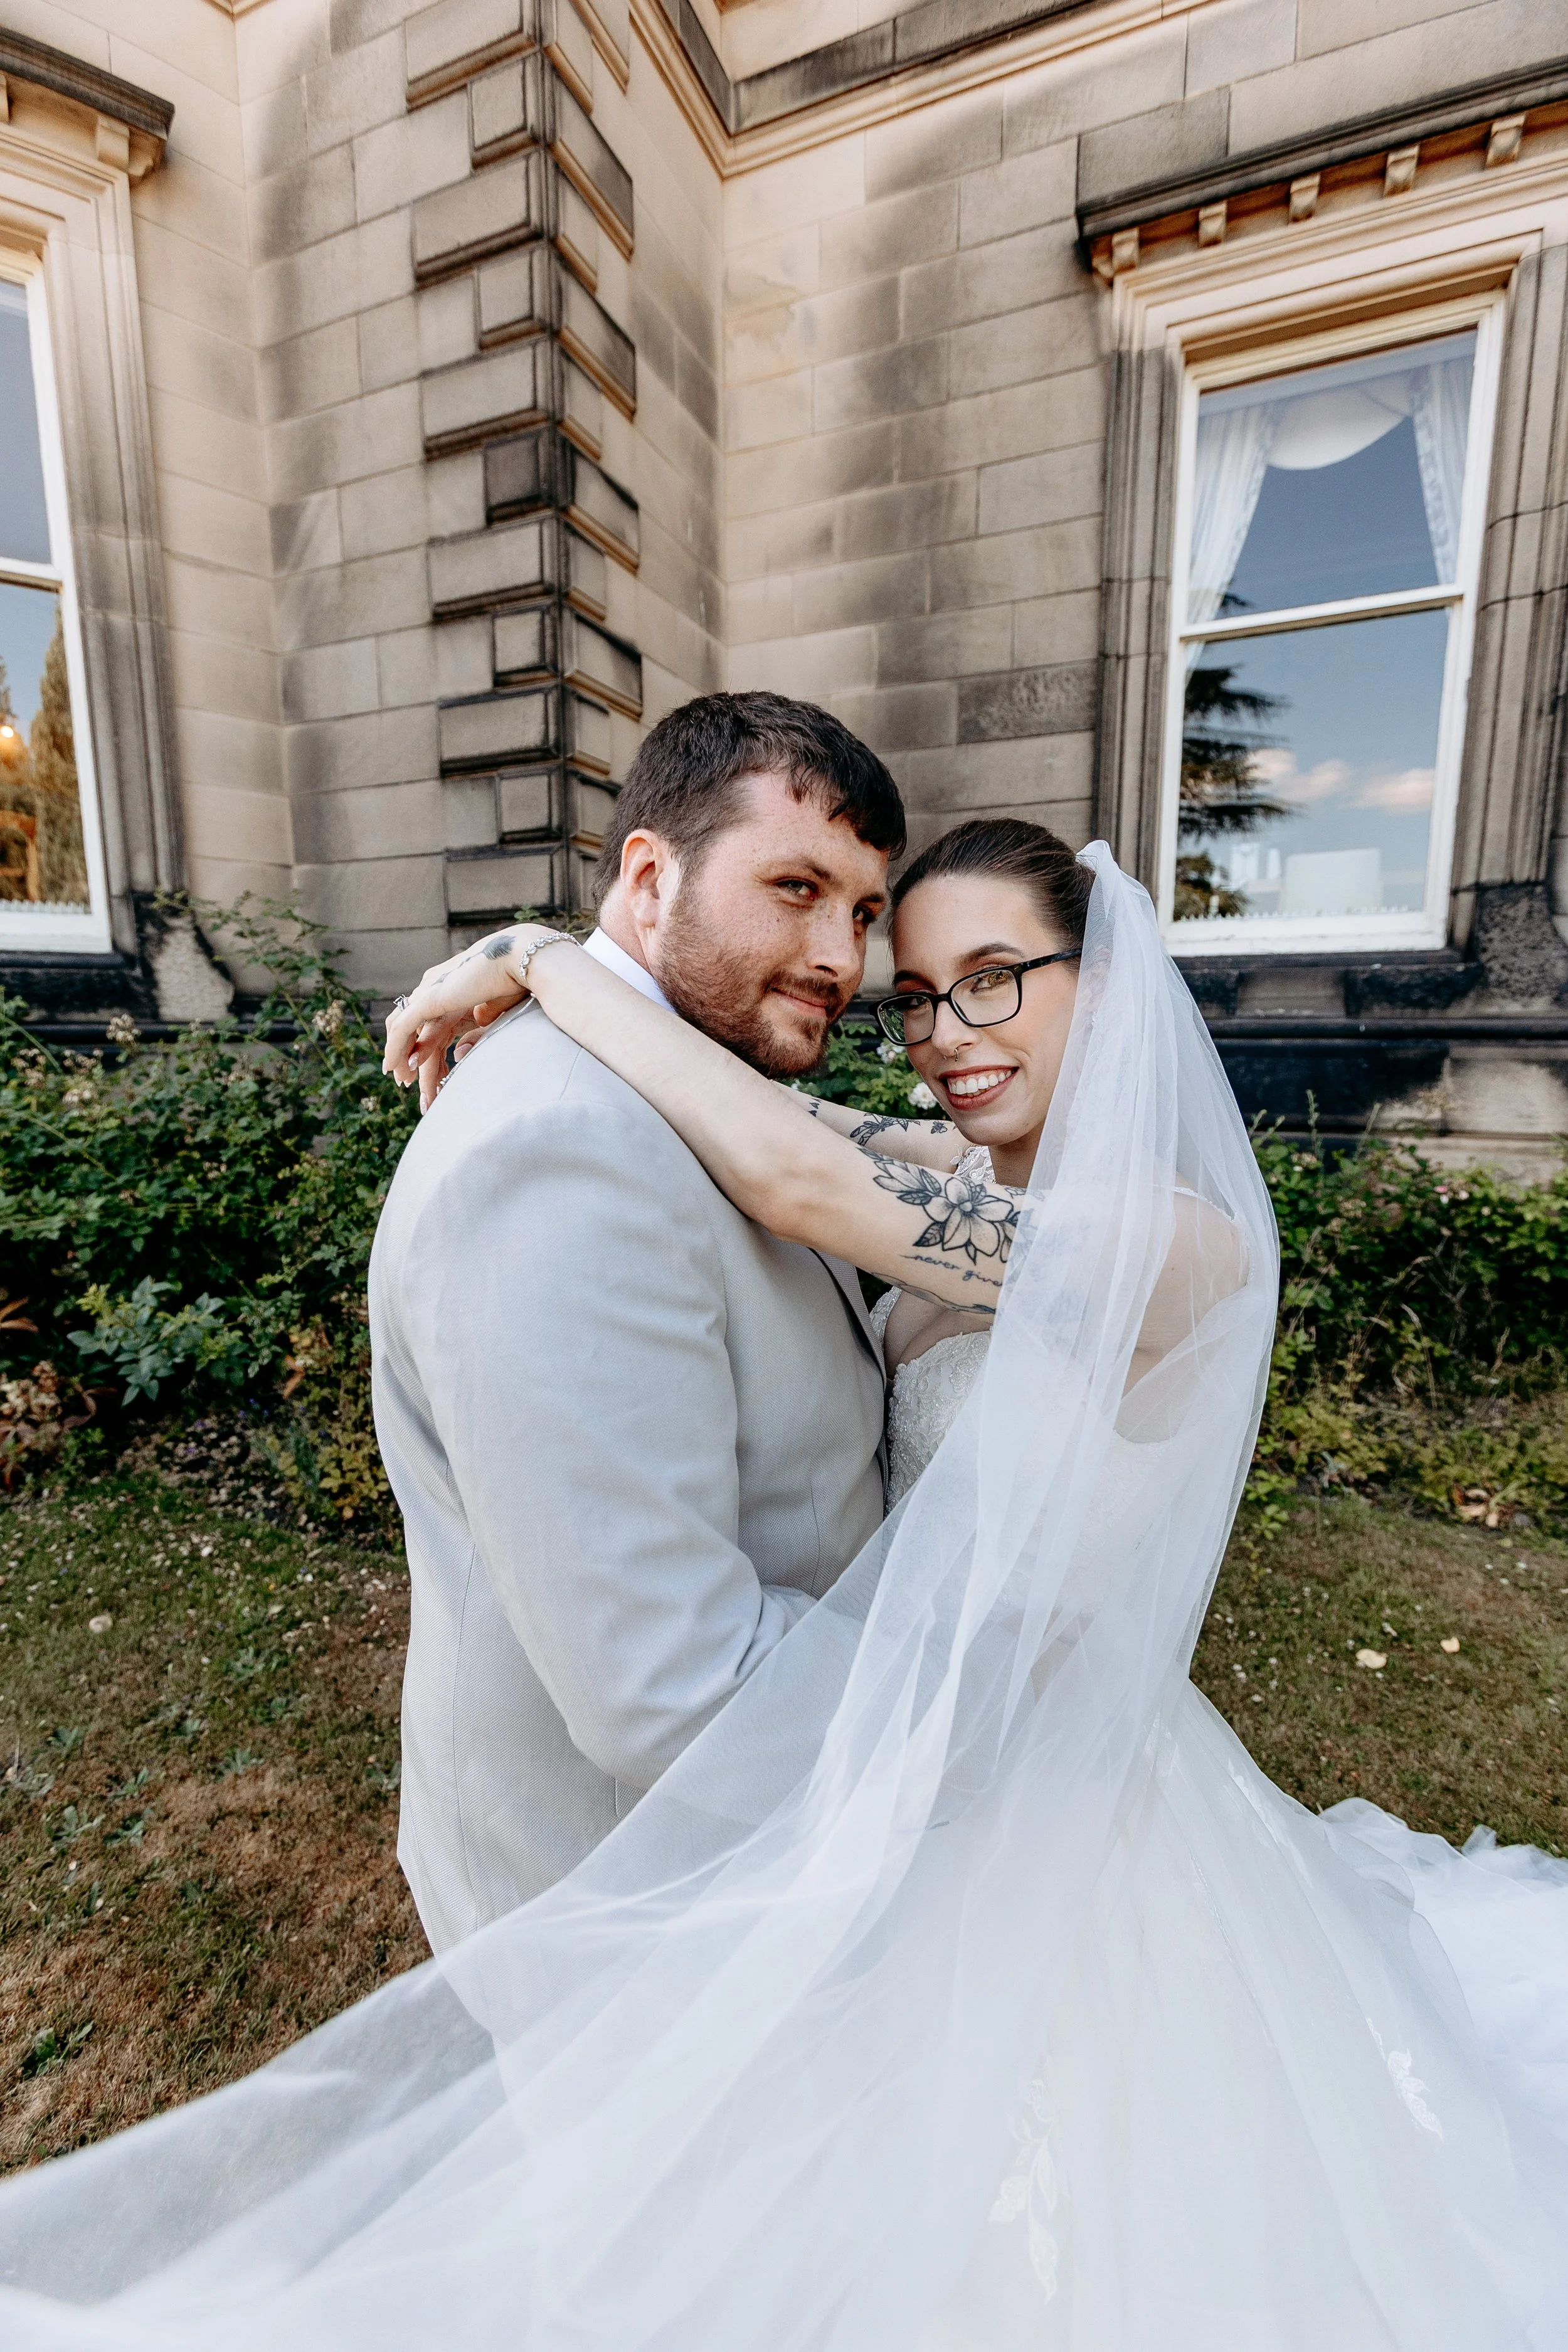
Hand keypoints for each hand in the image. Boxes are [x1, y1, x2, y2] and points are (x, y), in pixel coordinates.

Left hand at [382, 925, 557, 1112]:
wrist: (525, 959)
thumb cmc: (519, 983)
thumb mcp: (495, 1014)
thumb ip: (477, 1031)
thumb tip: (460, 1051)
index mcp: (452, 991)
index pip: (430, 1024)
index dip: (425, 1049)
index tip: (430, 1074)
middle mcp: (435, 989)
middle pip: (413, 1029)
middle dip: (409, 1058)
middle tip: (406, 1083)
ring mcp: (430, 992)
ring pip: (404, 1031)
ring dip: (400, 1057)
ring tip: (402, 1081)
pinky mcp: (430, 999)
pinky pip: (403, 1029)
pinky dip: (395, 1050)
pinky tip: (393, 1068)